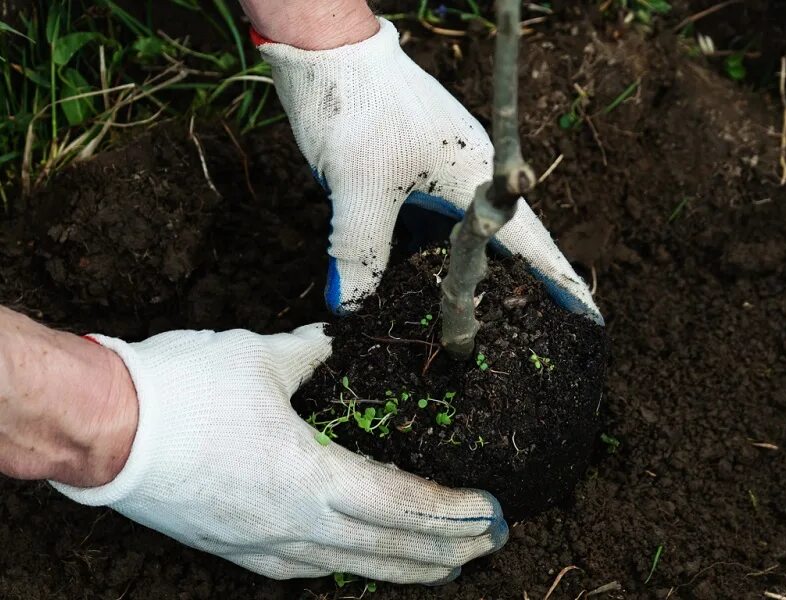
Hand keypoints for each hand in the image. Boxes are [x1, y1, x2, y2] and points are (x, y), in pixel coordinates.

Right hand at [51, 324, 507, 582]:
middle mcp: (294, 524)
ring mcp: (265, 544)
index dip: (450, 513)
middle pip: (387, 548)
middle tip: (486, 546)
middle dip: (444, 549)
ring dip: (404, 567)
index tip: (488, 514)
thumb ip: (311, 354)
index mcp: (308, 477)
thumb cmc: (181, 392)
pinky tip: (362, 566)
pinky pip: (310, 568)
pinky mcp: (238, 549)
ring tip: (444, 568)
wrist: (104, 432)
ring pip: (352, 568)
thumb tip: (335, 341)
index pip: (399, 504)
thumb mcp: (260, 357)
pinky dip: (351, 568)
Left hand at [256, 17, 602, 324]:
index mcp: (476, 177)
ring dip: (461, 279)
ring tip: (467, 326)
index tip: (588, 317)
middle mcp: (465, 180)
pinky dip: (420, 260)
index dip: (560, 282)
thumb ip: (361, 251)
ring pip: (457, 242)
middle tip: (522, 338)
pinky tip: (409, 287)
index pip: (531, 242)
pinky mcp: (406, 176)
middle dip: (513, 293)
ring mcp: (435, 177)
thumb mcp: (358, 186)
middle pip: (499, 248)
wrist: (327, 49)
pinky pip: (423, 230)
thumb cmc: (355, 106)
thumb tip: (352, 309)